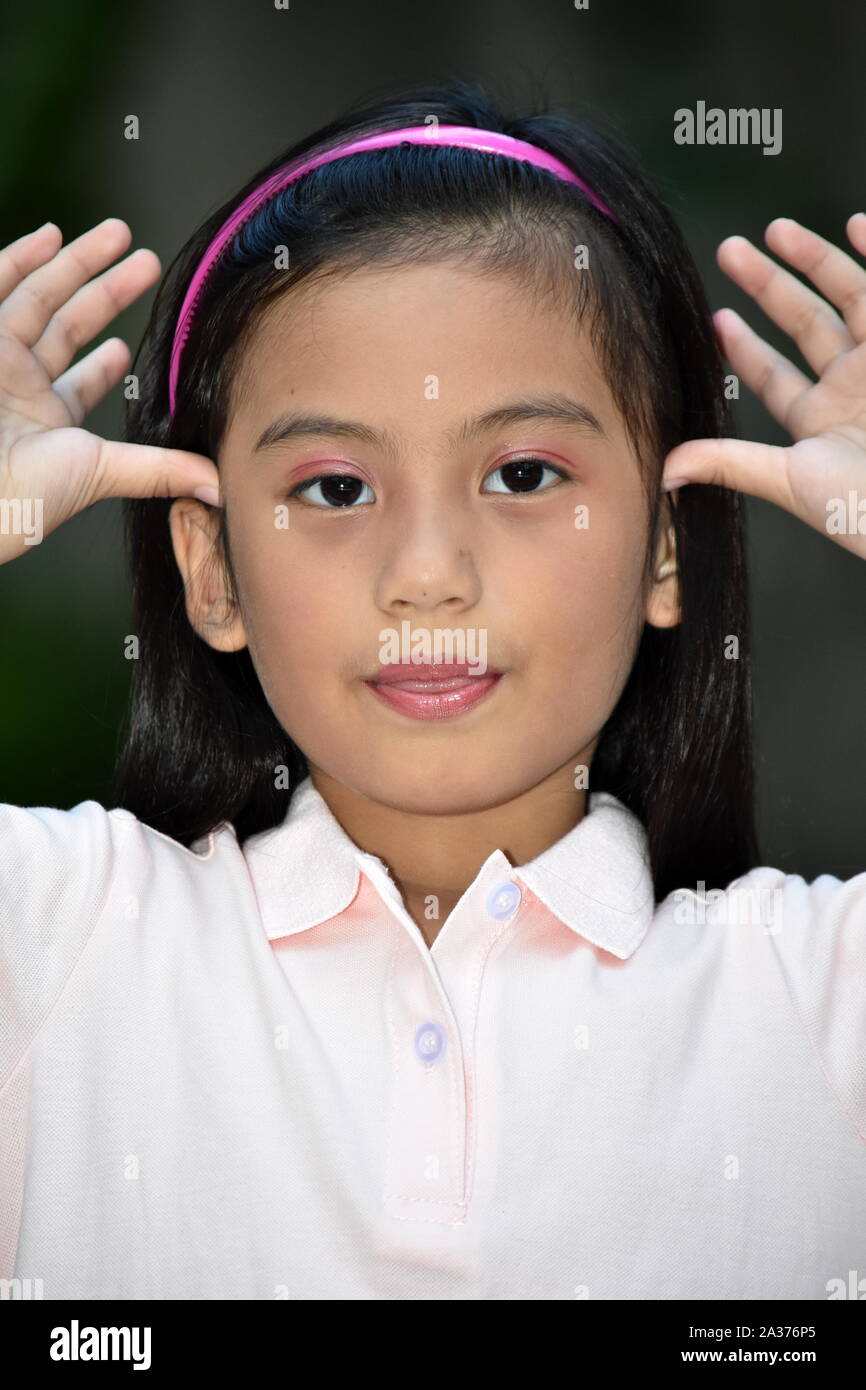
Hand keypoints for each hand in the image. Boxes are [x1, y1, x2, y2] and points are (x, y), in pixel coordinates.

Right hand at [0, 218, 219, 564]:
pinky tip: (53, 235)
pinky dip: (20, 259)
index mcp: (48, 422)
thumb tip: (222, 486)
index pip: (80, 384)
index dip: (104, 365)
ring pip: (39, 297)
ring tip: (118, 233)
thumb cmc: (25, 490)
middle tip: (148, 261)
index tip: (128, 346)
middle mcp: (19, 385)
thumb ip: (160, 469)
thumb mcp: (102, 471)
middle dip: (107, 292)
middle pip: (66, 326)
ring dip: (77, 263)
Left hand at [661, 214, 865, 561]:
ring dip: (817, 261)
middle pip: (806, 323)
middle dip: (769, 286)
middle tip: (731, 250)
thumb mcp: (792, 481)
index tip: (715, 318)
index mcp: (818, 420)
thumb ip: (730, 464)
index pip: (773, 376)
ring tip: (777, 229)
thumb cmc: (860, 506)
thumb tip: (662, 471)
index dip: (743, 349)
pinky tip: (858, 224)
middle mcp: (852, 386)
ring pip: (849, 298)